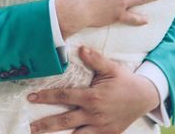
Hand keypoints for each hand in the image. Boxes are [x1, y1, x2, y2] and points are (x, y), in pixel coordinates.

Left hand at [29, 46, 159, 132]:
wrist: (144, 98)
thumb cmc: (125, 81)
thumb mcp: (111, 68)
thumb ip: (95, 59)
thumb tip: (80, 49)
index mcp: (92, 97)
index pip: (64, 97)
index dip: (46, 97)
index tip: (32, 97)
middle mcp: (94, 114)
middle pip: (64, 121)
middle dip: (45, 124)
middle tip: (30, 127)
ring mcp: (100, 127)